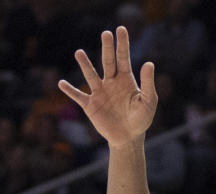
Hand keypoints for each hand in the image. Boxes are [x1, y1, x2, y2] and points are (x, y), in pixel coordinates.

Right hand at [58, 26, 156, 147]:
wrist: (128, 137)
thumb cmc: (141, 119)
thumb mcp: (148, 101)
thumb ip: (148, 83)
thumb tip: (149, 63)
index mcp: (126, 80)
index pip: (123, 58)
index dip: (122, 44)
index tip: (120, 29)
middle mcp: (111, 82)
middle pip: (108, 61)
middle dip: (107, 48)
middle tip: (105, 33)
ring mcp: (99, 93)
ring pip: (91, 75)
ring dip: (85, 65)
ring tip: (79, 52)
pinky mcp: (90, 105)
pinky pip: (78, 96)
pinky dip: (70, 90)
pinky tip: (61, 83)